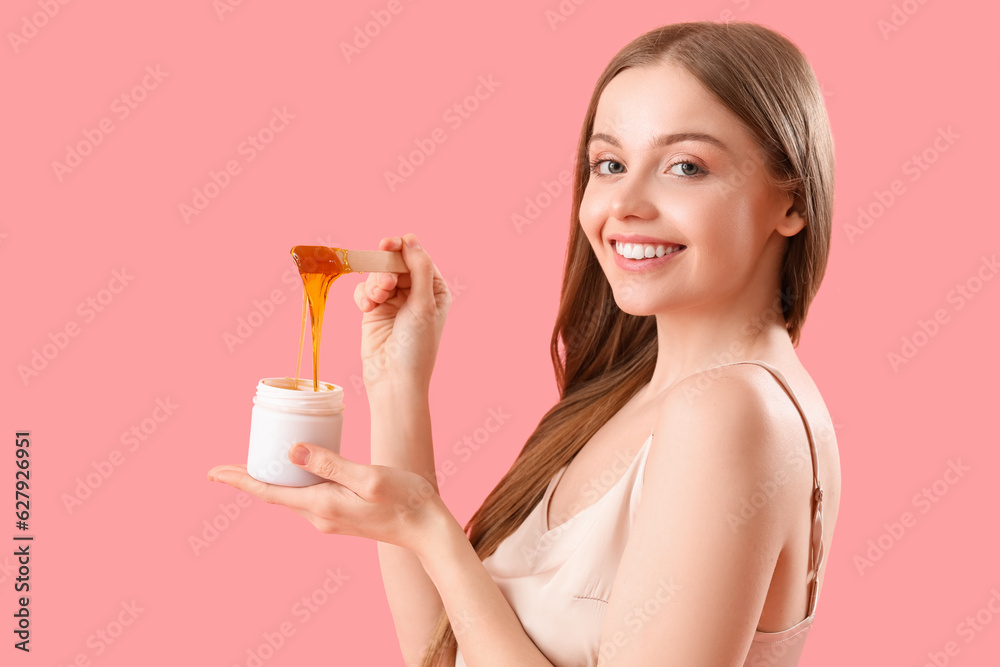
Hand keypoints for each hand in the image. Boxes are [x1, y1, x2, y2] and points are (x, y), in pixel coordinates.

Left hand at [207, 443, 447, 553]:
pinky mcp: (341, 514)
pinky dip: (295, 480)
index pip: (269, 491)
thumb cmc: (405, 501)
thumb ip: (330, 464)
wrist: (427, 530)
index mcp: (321, 505)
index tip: (212, 473)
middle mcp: (319, 515)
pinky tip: (299, 467)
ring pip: (292, 494)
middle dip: (250, 477)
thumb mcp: (368, 477)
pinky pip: (309, 495)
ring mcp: (330, 518)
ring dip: (273, 478)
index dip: (239, 480)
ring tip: (258, 458)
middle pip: (276, 493)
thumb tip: (291, 450)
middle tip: (225, 463)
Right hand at [354, 233, 450, 393]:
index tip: (387, 245)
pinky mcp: (374, 310)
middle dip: (386, 270)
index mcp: (434, 289)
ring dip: (375, 284)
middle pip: (395, 263)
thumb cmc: (416, 346)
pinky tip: (368, 308)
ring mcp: (394, 301)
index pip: (417, 257)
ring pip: (377, 275)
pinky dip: (364, 296)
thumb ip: (418, 268)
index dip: (401, 248)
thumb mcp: (423, 304)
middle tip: (386, 285)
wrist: (393, 378)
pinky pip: (364, 290)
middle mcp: (415, 292)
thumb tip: (410, 238)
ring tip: (377, 301)